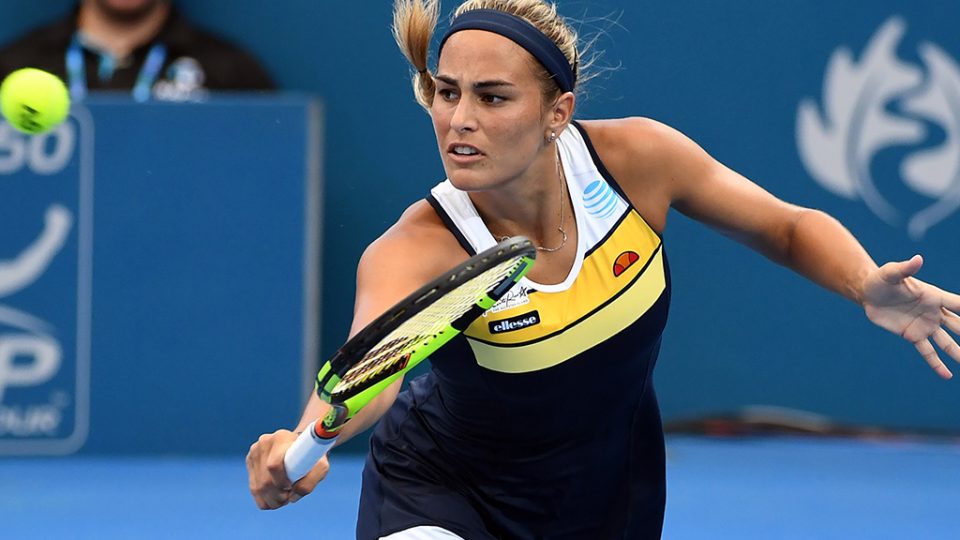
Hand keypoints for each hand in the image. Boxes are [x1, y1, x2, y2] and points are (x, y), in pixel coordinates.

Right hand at [246, 429, 328, 508]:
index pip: (273, 465)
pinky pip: (254, 489)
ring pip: (258, 487)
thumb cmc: (312, 457)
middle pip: (265, 480)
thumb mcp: (320, 467)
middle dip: (277, 495)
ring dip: (272, 500)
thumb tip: (292, 497)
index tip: (290, 487)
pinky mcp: (250, 462)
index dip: (281, 481)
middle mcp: (265, 442)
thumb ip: (310, 482)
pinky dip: (264, 499)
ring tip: (284, 498)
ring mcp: (254, 452)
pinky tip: (275, 498)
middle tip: (288, 497)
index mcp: (282, 438)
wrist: (301, 447)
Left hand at [862, 255, 959, 378]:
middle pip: (958, 325)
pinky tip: (947, 375)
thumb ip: (905, 269)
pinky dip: (937, 364)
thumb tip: (917, 259)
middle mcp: (933, 312)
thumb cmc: (881, 279)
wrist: (867, 293)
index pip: (958, 304)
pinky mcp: (912, 335)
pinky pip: (927, 352)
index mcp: (933, 296)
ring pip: (947, 342)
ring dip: (958, 353)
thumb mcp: (891, 273)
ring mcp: (925, 325)